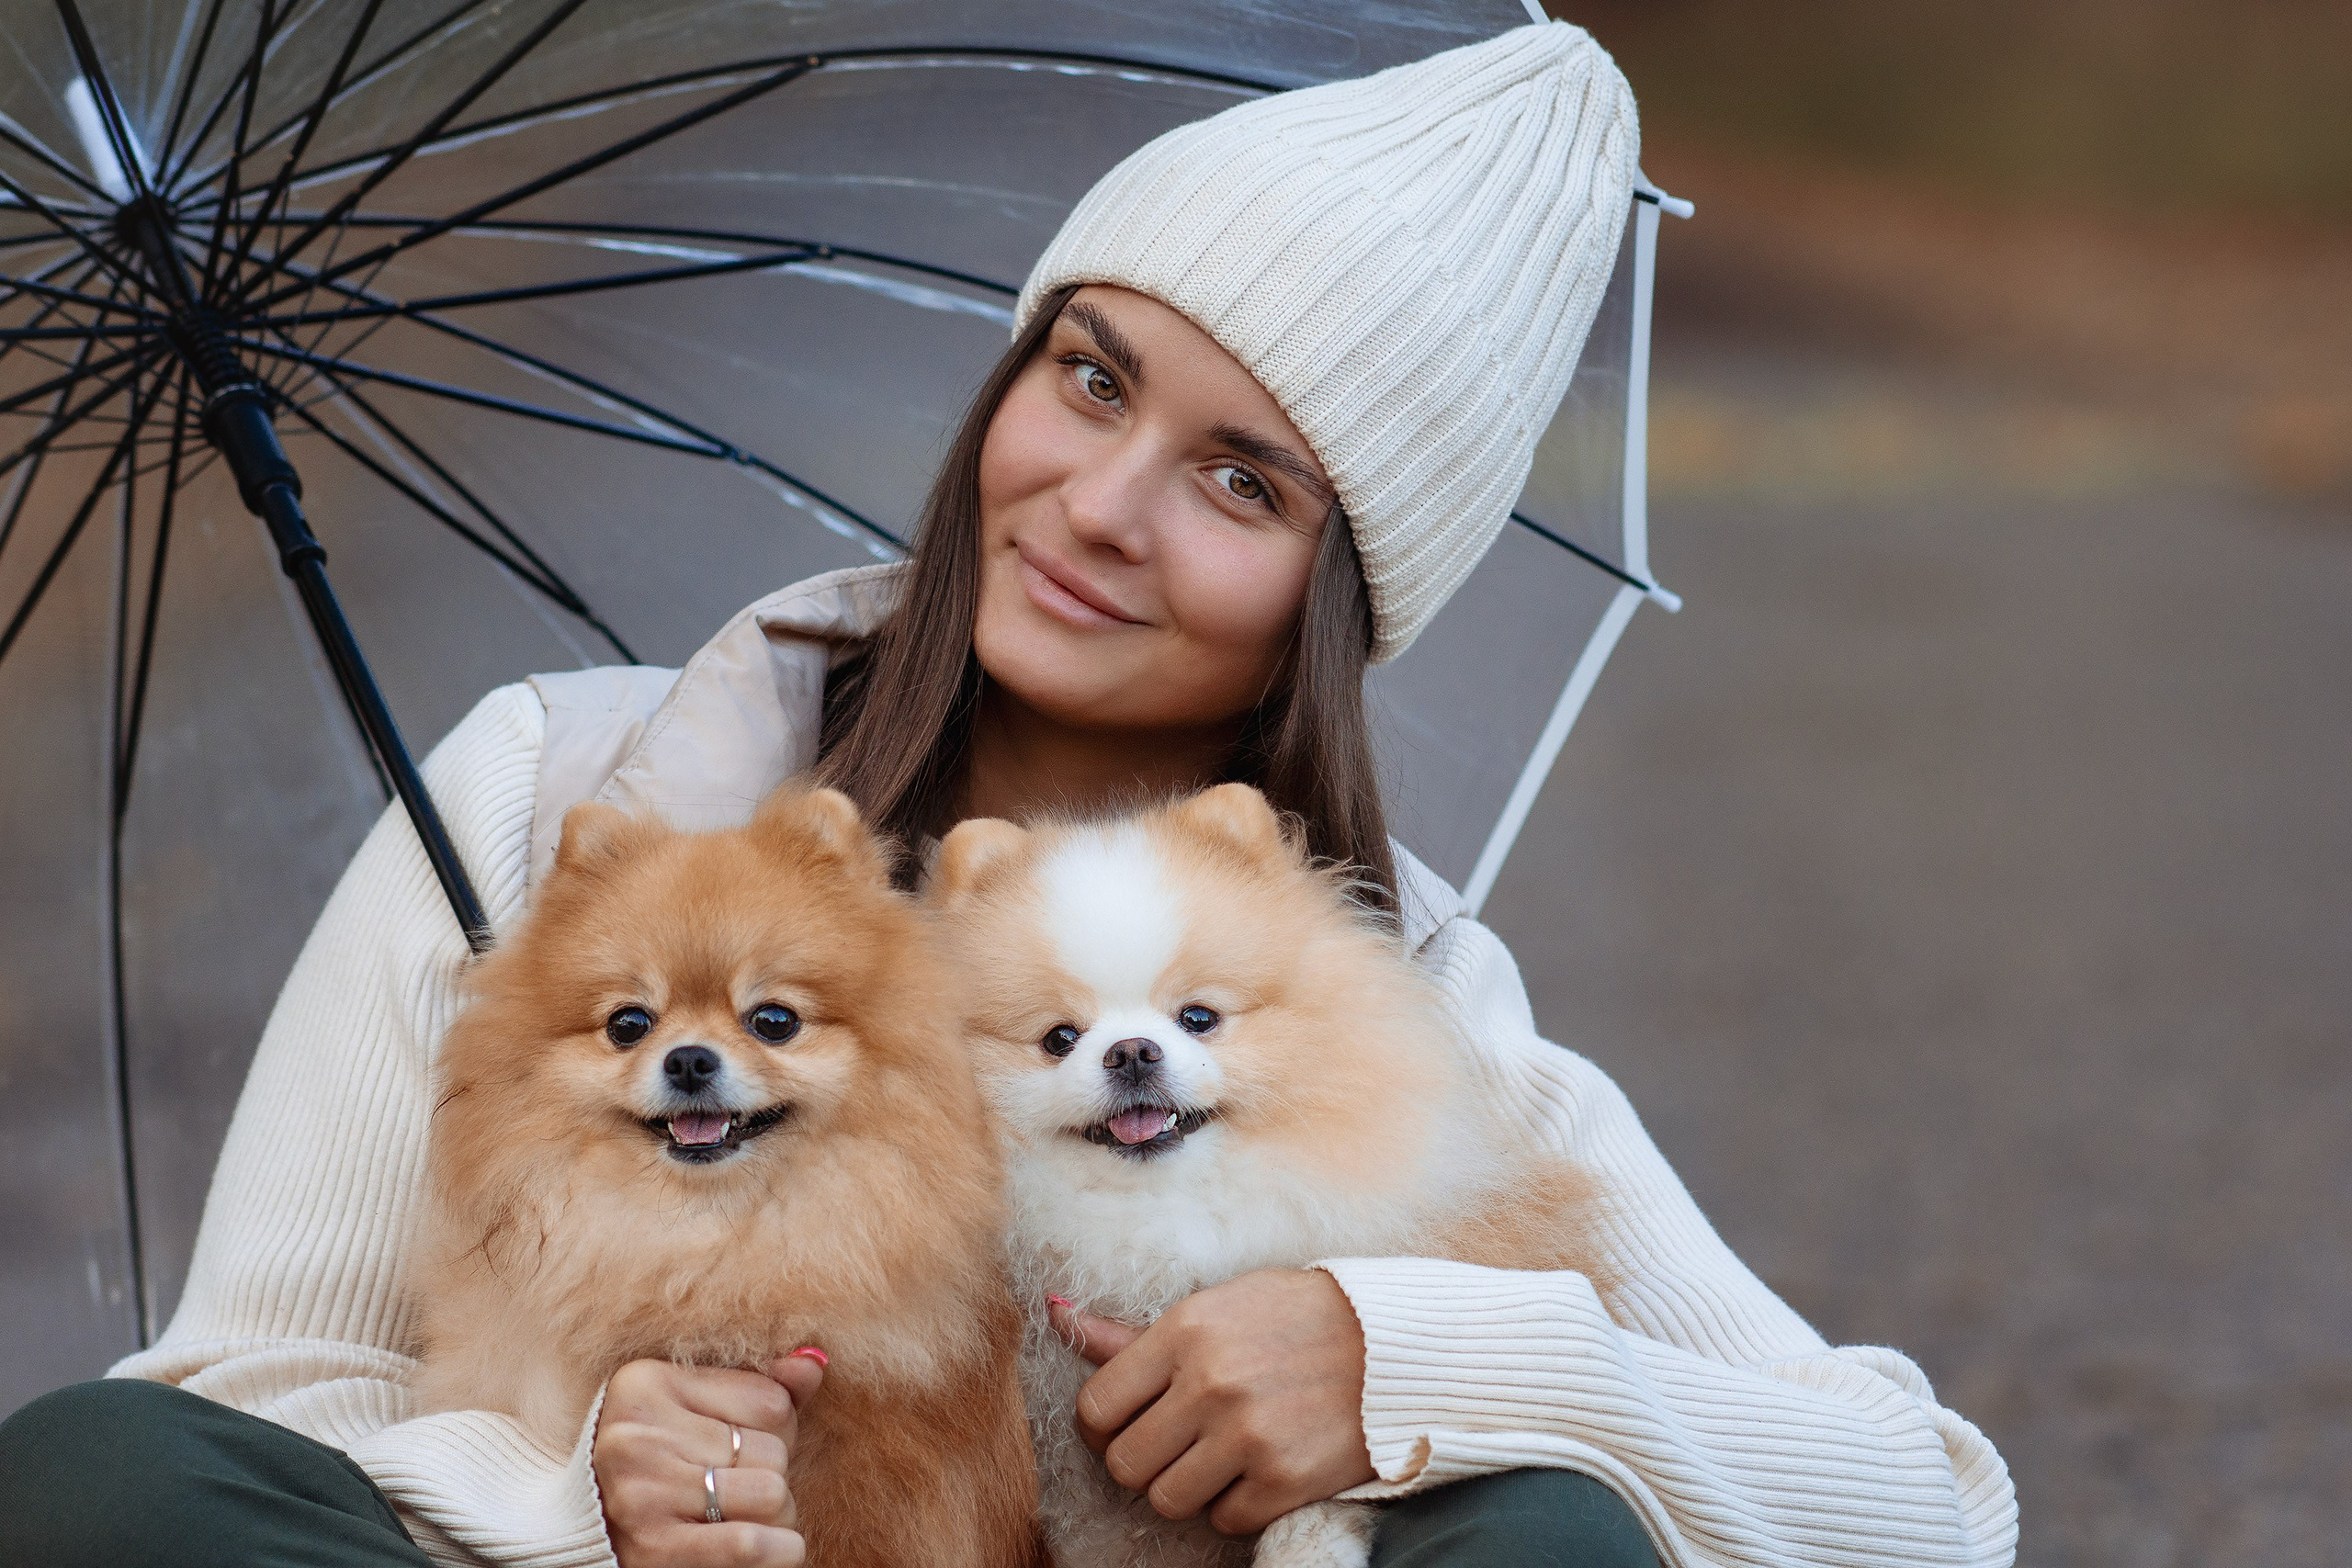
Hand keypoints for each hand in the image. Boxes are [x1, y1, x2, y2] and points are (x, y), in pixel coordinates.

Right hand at [593, 1349, 826, 1567]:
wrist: (595, 1535)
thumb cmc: (665, 1463)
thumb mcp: (703, 1411)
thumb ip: (764, 1386)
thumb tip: (814, 1362)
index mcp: (647, 1384)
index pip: (773, 1401)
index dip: (777, 1432)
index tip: (741, 1447)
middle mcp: (636, 1436)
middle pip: (774, 1451)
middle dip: (772, 1476)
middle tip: (739, 1488)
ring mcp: (641, 1494)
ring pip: (772, 1495)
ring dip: (775, 1516)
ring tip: (742, 1515)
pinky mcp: (653, 1549)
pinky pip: (752, 1543)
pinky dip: (778, 1551)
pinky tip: (764, 1548)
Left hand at [1049, 1269, 1374, 1534]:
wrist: (1392, 1343)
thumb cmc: (1292, 1317)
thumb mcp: (1213, 1307)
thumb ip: (1132, 1334)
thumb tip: (1054, 1315)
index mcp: (1184, 1333)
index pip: (1096, 1407)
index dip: (1102, 1426)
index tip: (1124, 1425)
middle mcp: (1210, 1384)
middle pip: (1125, 1464)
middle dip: (1143, 1462)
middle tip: (1176, 1444)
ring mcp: (1247, 1436)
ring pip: (1167, 1500)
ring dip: (1186, 1488)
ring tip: (1218, 1457)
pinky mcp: (1284, 1480)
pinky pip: (1225, 1520)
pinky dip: (1235, 1506)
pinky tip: (1259, 1469)